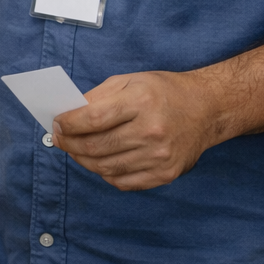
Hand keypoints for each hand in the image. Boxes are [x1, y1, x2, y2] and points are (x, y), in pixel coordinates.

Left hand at [51, 71, 220, 190]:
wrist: (207, 109)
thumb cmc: (164, 92)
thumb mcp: (130, 81)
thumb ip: (97, 97)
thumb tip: (68, 115)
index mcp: (141, 102)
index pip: (93, 118)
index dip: (68, 123)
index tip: (56, 123)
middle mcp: (152, 131)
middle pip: (96, 146)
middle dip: (70, 144)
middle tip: (59, 139)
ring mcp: (160, 156)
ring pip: (106, 167)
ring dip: (83, 160)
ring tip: (76, 150)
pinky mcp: (166, 174)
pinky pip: (123, 182)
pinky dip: (105, 173)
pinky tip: (100, 162)